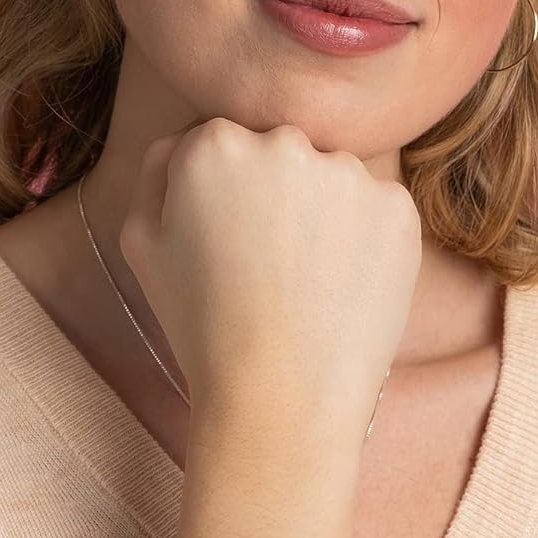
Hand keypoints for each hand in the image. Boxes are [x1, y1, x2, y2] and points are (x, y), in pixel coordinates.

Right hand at [120, 117, 422, 428]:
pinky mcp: (397, 208)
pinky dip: (363, 239)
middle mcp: (285, 142)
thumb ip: (158, 171)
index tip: (226, 240)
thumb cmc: (201, 325)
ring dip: (322, 212)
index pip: (220, 143)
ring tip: (306, 281)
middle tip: (266, 263)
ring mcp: (348, 174)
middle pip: (279, 152)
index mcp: (215, 144)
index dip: (220, 194)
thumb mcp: (141, 243)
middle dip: (273, 193)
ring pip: (330, 178)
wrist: (282, 395)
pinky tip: (341, 286)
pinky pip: (375, 209)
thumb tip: (184, 142)